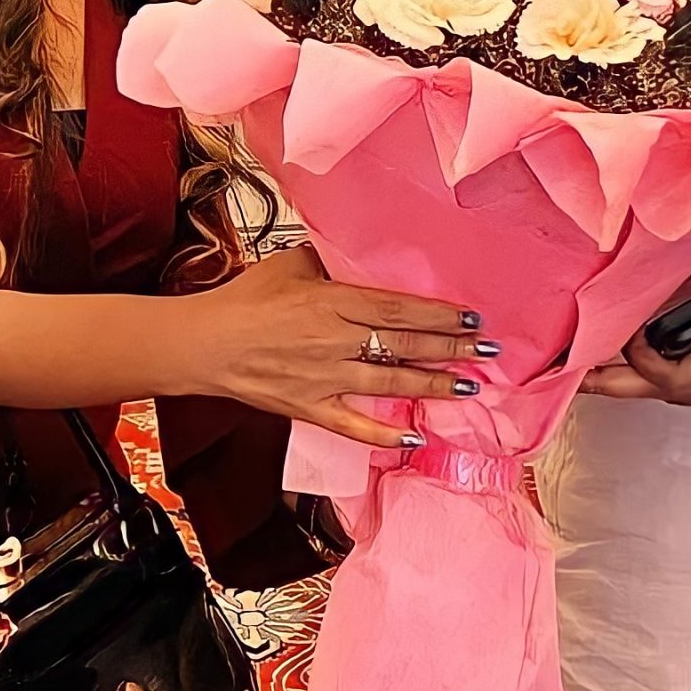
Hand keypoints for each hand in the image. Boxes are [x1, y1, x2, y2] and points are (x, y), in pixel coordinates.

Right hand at [168, 245, 492, 449]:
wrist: (203, 343)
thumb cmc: (244, 299)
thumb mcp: (291, 264)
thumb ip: (329, 262)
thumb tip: (355, 253)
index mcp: (332, 302)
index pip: (398, 309)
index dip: (439, 315)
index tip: (472, 318)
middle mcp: (334, 341)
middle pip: (404, 344)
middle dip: (451, 348)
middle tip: (487, 351)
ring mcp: (323, 378)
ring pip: (390, 384)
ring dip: (431, 386)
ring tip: (467, 387)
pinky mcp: (309, 407)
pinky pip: (353, 426)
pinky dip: (384, 435)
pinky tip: (414, 437)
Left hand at [583, 251, 690, 407]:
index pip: (679, 376)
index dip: (643, 358)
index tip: (624, 328)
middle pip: (666, 394)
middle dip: (616, 385)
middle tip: (568, 375)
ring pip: (676, 392)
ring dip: (633, 379)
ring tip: (588, 366)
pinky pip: (690, 384)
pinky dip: (655, 372)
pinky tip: (633, 353)